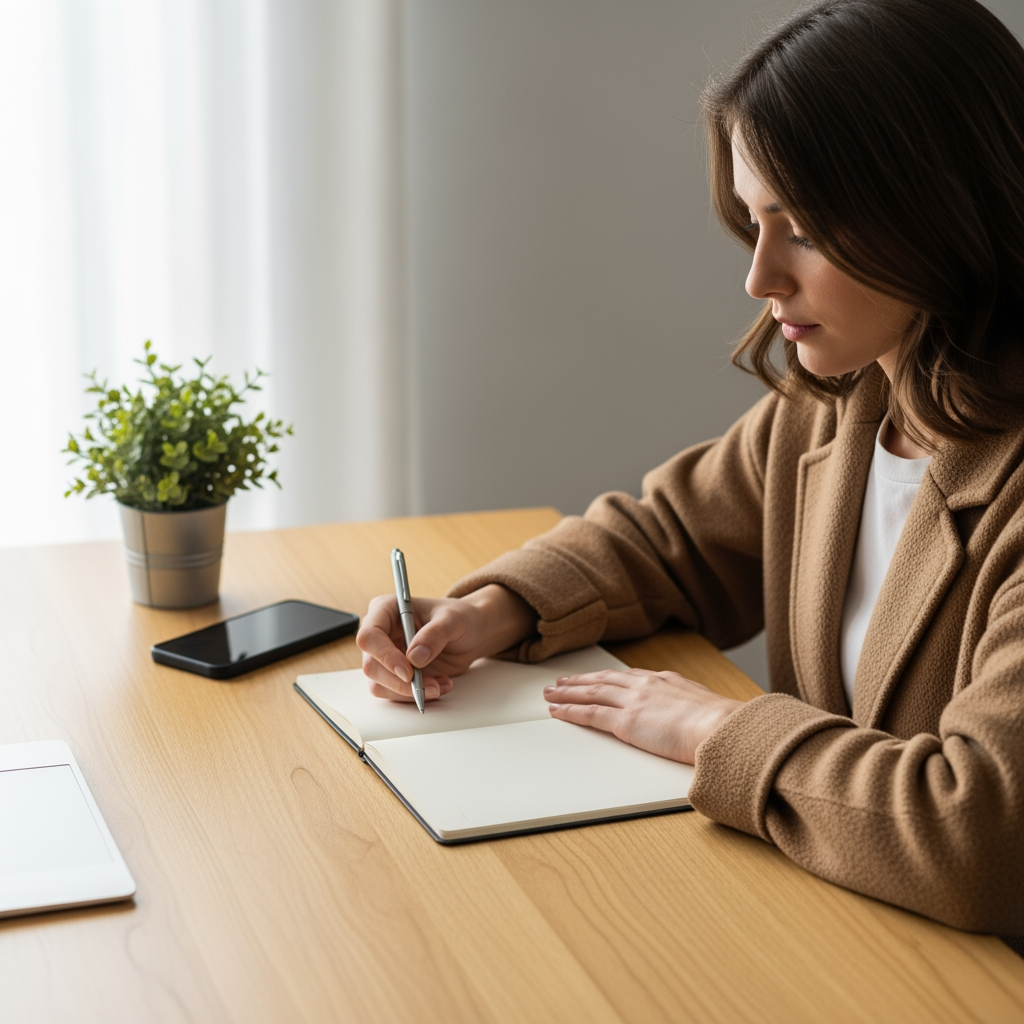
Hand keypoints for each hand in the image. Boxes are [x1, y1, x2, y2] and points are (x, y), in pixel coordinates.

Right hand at [356, 584, 536, 701]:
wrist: (471, 634)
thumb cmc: (460, 618)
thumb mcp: (454, 619)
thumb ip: (435, 634)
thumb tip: (414, 657)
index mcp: (386, 610)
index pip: (369, 636)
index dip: (384, 656)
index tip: (408, 671)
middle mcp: (381, 634)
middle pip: (371, 666)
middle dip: (400, 682)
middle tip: (430, 686)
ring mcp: (385, 656)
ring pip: (380, 685)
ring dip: (410, 692)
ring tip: (440, 685)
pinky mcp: (395, 675)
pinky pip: (394, 693)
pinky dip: (416, 695)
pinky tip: (438, 685)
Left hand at [544, 668, 741, 763]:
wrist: (721, 727)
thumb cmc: (722, 724)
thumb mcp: (706, 707)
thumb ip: (691, 709)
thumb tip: (695, 718)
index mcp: (665, 680)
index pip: (628, 677)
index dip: (607, 678)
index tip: (596, 678)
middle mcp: (645, 685)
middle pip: (604, 680)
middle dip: (581, 681)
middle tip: (562, 681)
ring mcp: (633, 701)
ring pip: (591, 693)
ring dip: (568, 692)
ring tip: (551, 693)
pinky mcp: (625, 722)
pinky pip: (590, 714)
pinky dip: (570, 711)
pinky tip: (557, 711)